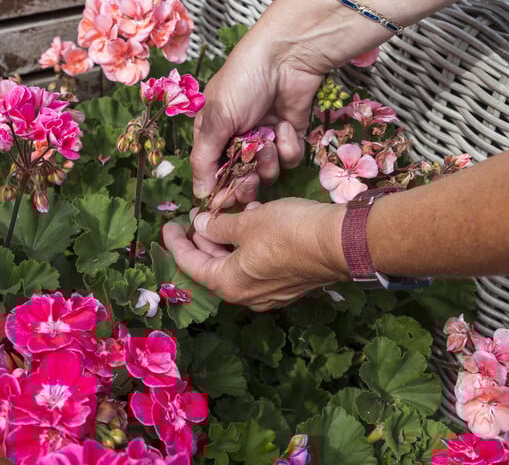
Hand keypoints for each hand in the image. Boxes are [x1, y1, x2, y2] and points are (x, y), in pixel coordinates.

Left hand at [161, 198, 349, 310]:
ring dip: (228, 239)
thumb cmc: (289, 231)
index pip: (191, 264)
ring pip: (236, 264)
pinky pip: (257, 265)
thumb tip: (200, 226)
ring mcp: (268, 293)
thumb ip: (218, 226)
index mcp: (229, 283)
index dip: (176, 243)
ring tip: (228, 212)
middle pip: (213, 266)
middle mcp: (246, 295)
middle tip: (197, 216)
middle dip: (203, 239)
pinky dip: (248, 245)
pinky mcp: (287, 284)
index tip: (168, 226)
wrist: (340, 243)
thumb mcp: (247, 222)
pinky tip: (254, 221)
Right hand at [190, 0, 340, 201]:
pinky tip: (285, 125)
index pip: (212, 174)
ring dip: (268, 161)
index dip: (220, 189)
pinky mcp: (290, 136)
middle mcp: (237, 140)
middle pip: (240, 180)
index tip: (226, 198)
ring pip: (267, 173)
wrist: (288, 57)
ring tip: (269, 138)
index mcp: (212, 135)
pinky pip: (289, 160)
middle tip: (250, 177)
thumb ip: (204, 160)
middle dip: (246, 182)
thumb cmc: (243, 80)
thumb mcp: (216, 120)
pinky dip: (288, 145)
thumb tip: (199, 194)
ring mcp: (265, 139)